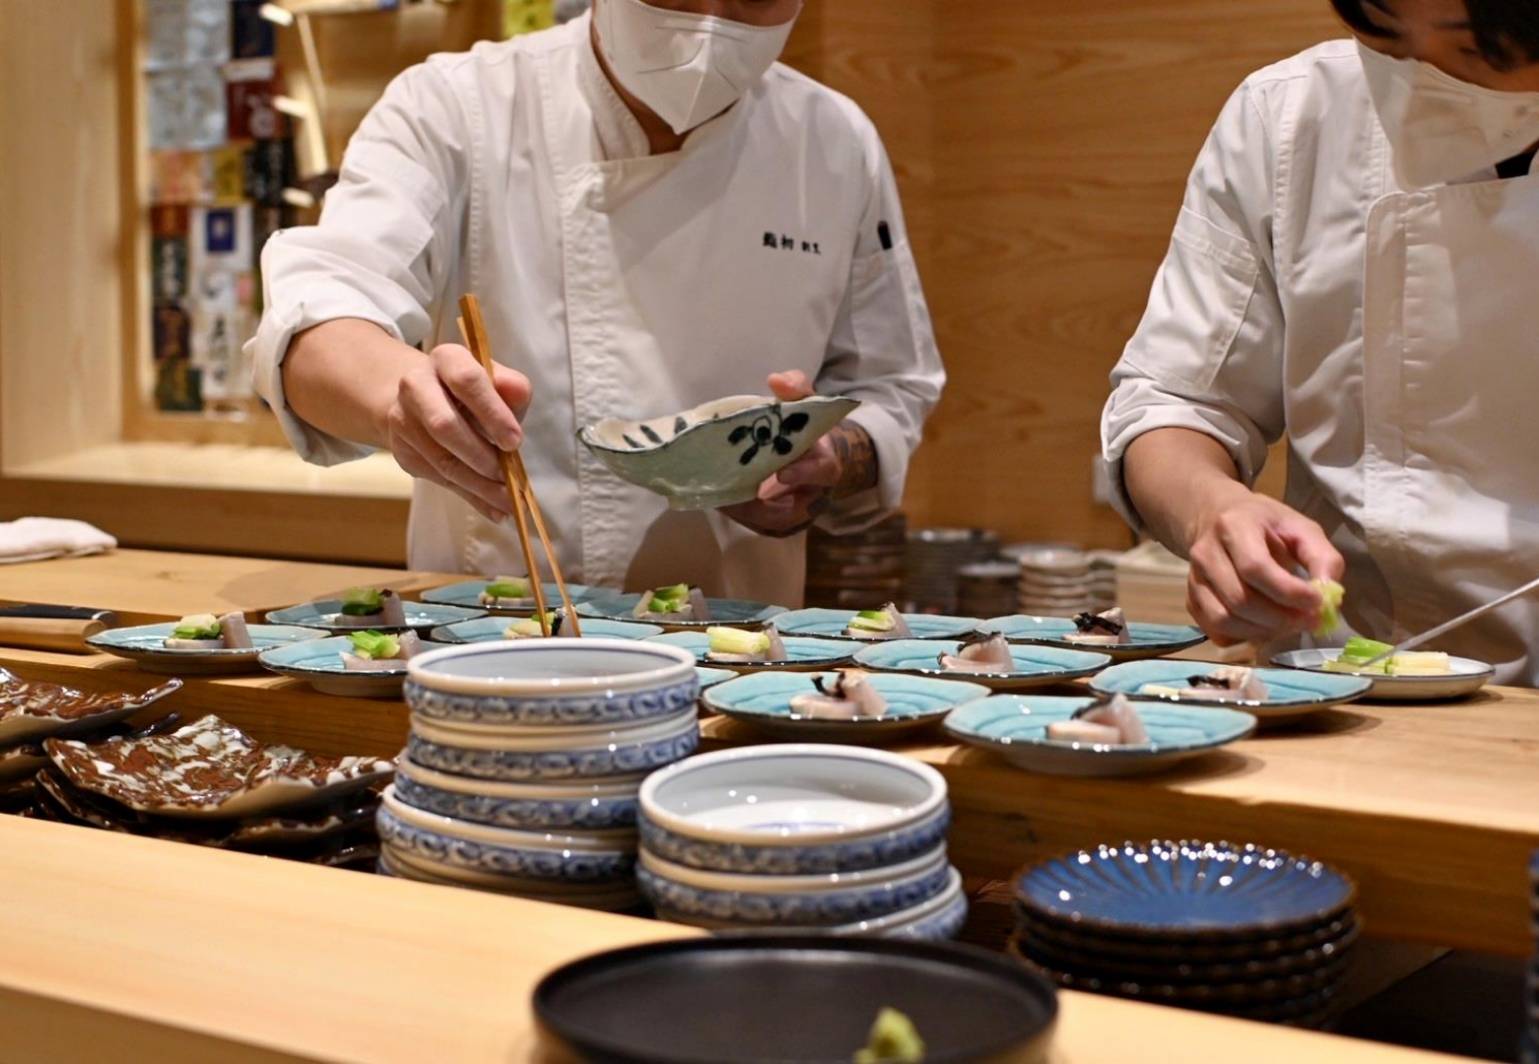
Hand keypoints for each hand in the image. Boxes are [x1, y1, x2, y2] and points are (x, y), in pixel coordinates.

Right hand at [381, 343, 531, 521]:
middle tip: (507, 476)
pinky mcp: (402, 450)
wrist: (425, 399)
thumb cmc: (474, 392)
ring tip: (507, 500)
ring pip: (440, 459)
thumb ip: (512, 388)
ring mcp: (402, 418)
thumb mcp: (497, 382)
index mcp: (446, 359)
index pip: (467, 380)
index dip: (492, 413)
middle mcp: (415, 384)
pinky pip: (437, 477)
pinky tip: (492, 506)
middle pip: (444, 424)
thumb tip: (517, 392)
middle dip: (480, 455)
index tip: (515, 442)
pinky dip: (469, 495)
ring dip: (477, 484)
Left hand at [720, 370, 875, 536]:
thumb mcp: (806, 404)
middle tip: (728, 492)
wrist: (812, 457)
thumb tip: (775, 380)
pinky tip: (712, 495)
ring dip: (739, 509)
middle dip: (757, 505)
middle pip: (788, 511)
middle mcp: (813, 497)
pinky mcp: (774, 523)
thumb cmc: (805, 430)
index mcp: (825, 465)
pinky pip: (754, 522)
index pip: (823, 472)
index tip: (783, 472)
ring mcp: (793, 515)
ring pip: (766, 521)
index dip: (805, 473)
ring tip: (713, 493)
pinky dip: (733, 510)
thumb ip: (796, 389)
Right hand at [1185, 487, 1344, 645]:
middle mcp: (1205, 553)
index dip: (1288, 592)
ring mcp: (1194, 579)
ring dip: (1263, 631)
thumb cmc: (1265, 525)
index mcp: (1233, 526)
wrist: (1218, 518)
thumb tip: (1330, 596)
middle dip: (1280, 618)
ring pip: (1224, 619)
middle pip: (1239, 599)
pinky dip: (1243, 637)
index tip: (1317, 602)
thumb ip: (1321, 557)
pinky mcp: (1191, 600)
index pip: (1255, 567)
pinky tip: (1265, 627)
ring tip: (1289, 624)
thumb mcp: (1300, 528)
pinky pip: (1215, 631)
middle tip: (1309, 620)